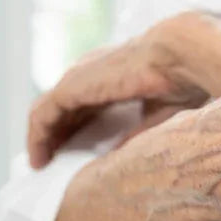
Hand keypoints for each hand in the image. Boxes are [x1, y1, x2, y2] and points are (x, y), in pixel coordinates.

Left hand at [27, 21, 208, 168]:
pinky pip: (43, 116)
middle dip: (54, 134)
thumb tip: (120, 154)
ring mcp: (80, 78)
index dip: (75, 125)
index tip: (71, 149)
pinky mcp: (72, 87)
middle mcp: (92, 73)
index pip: (83, 102)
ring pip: (47, 112)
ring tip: (40, 164)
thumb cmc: (182, 79)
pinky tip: (39, 159)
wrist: (182, 56)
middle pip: (62, 107)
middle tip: (50, 160)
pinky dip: (37, 137)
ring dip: (41, 138)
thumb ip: (137, 132)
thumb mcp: (159, 114)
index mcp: (114, 75)